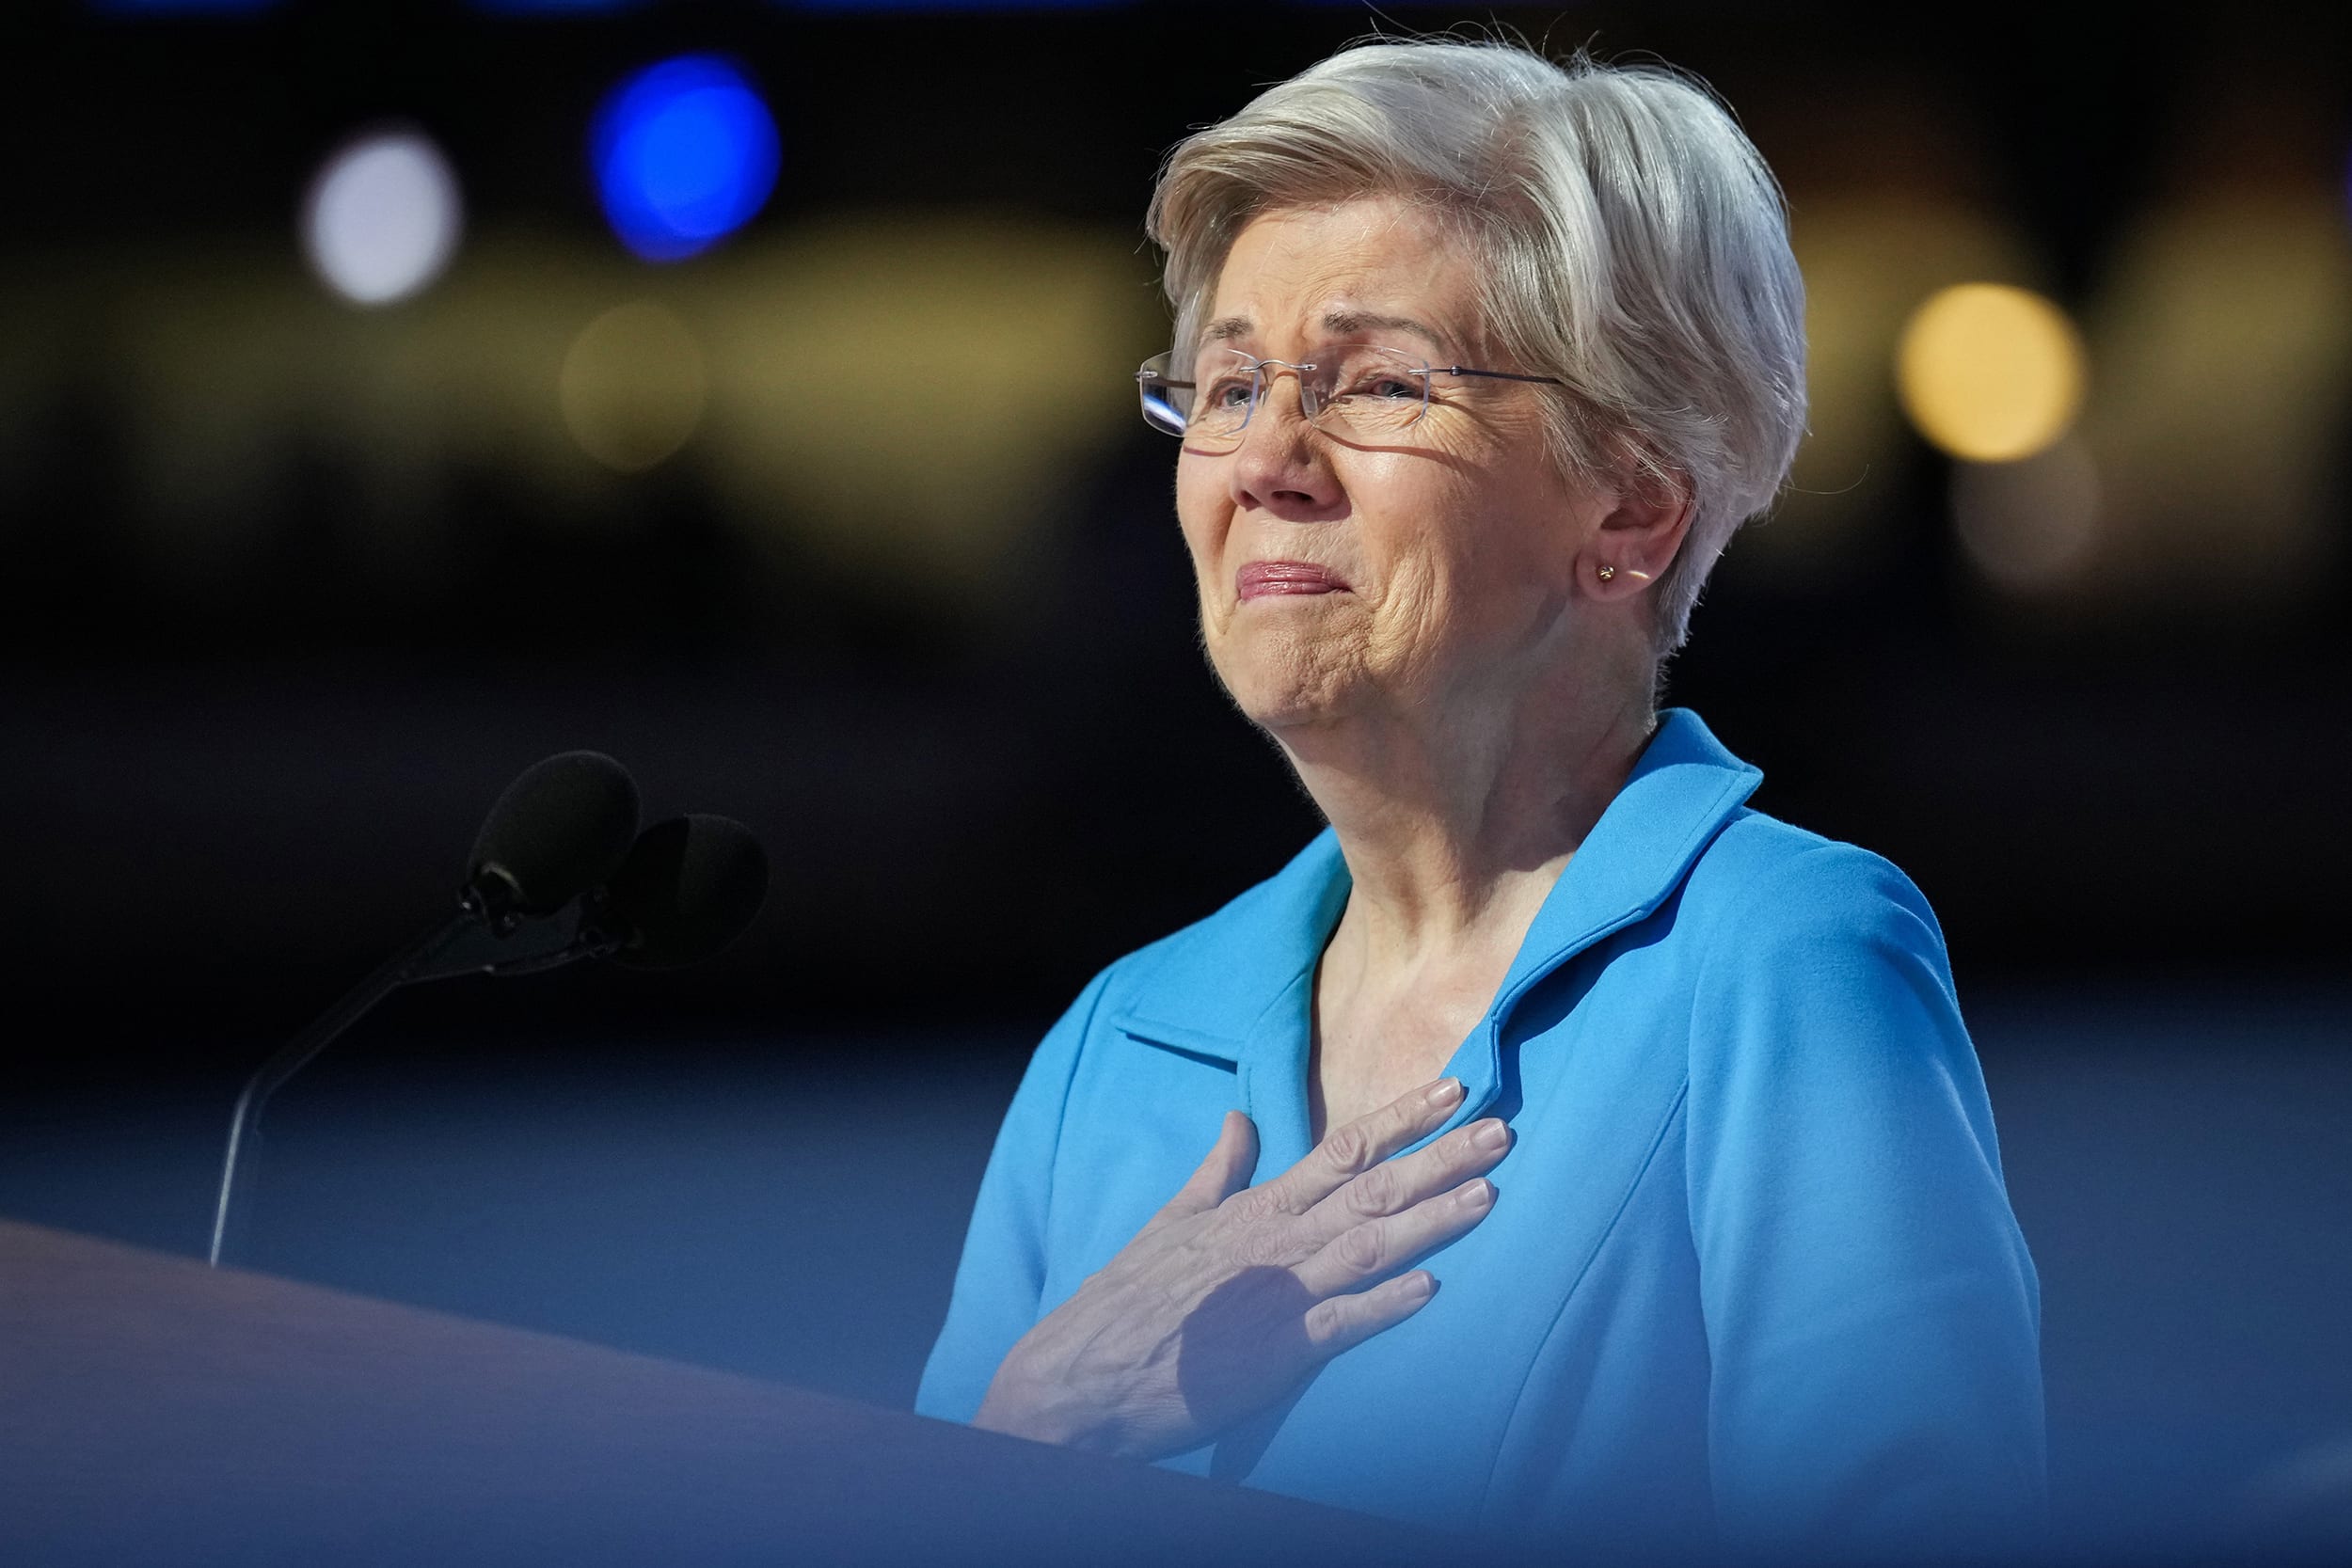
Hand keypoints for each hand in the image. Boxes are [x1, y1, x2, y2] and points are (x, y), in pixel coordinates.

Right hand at [971, 1077, 1510, 1459]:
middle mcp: (1275, 1243)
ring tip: (1490, 1194)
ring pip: (1369, 1248)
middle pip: (1373, 1190)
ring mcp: (1277, 1296)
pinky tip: (1430, 1290)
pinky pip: (1339, 1326)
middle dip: (1441, 1158)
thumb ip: (1219, 1169)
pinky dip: (1384, 1307)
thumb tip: (1242, 1117)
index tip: (1453, 1088)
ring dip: (1431, 1221)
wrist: (1081, 1376)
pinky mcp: (1273, 1354)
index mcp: (1257, 1209)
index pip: (1343, 1149)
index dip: (1402, 1119)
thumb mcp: (1174, 1220)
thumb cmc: (1130, 1300)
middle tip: (1504, 1129)